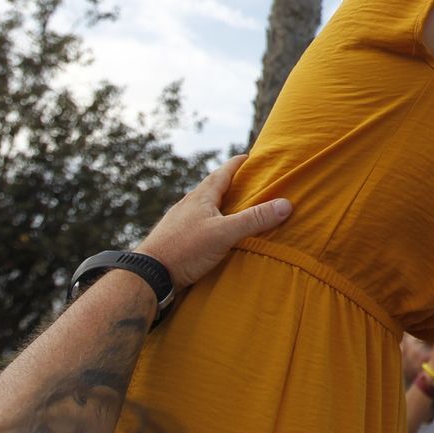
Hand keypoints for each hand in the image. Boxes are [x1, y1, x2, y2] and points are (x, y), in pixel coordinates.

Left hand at [135, 154, 292, 290]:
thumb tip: (286, 204)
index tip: (251, 157)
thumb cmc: (184, 249)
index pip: (223, 172)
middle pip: (213, 188)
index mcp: (201, 197)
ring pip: (205, 207)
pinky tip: (216, 235)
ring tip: (237, 209)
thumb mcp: (224, 233)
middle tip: (250, 182)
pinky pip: (199, 224)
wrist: (148, 275)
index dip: (238, 163)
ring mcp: (180, 222)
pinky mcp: (176, 239)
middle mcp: (189, 205)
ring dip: (221, 205)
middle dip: (232, 184)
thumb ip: (254, 219)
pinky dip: (212, 222)